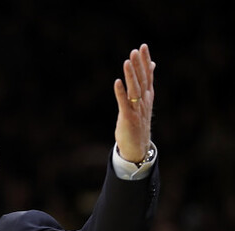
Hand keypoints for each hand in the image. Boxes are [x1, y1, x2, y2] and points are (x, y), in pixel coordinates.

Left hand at [113, 43, 155, 162]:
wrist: (138, 145)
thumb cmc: (138, 121)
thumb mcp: (144, 100)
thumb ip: (146, 83)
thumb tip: (151, 65)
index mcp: (147, 96)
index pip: (148, 75)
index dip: (145, 61)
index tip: (143, 46)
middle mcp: (143, 101)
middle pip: (142, 80)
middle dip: (139, 65)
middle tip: (135, 50)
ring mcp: (136, 109)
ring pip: (134, 89)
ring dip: (131, 75)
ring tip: (127, 61)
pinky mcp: (128, 117)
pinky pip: (124, 103)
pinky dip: (121, 92)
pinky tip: (117, 82)